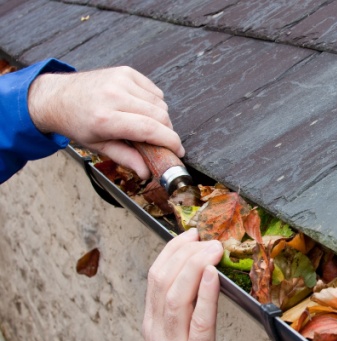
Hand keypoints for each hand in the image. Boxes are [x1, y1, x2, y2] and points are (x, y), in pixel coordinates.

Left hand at [27, 66, 183, 178]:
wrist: (57, 96)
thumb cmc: (77, 123)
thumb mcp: (98, 146)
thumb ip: (125, 158)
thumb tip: (147, 173)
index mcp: (105, 118)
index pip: (150, 129)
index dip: (170, 141)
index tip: (178, 151)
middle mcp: (113, 96)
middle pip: (160, 116)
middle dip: (167, 132)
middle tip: (161, 141)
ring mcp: (120, 80)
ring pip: (160, 103)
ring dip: (160, 117)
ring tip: (145, 124)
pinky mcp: (126, 72)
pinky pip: (154, 90)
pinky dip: (154, 102)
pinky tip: (140, 109)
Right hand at [142, 228, 227, 340]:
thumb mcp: (174, 339)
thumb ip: (181, 311)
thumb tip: (200, 276)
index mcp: (153, 325)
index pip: (155, 277)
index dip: (172, 250)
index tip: (190, 235)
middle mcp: (158, 332)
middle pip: (163, 282)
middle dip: (184, 253)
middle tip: (205, 239)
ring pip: (177, 297)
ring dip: (196, 267)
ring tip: (212, 249)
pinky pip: (200, 322)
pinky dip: (207, 295)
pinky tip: (215, 277)